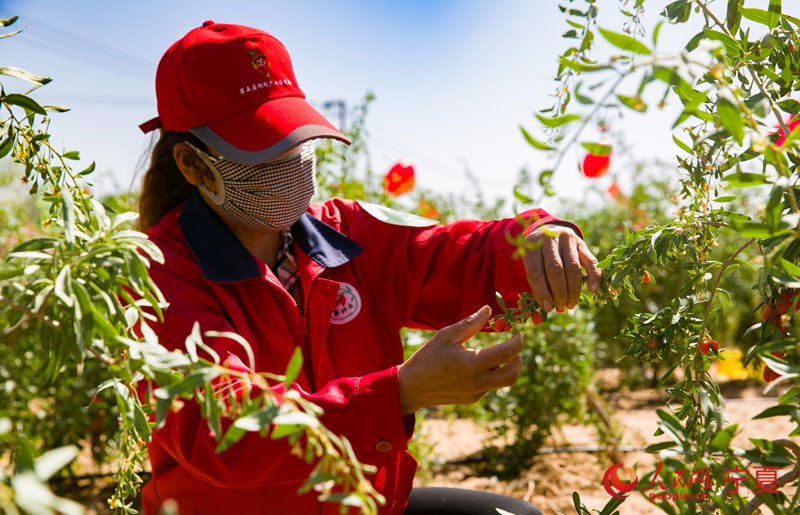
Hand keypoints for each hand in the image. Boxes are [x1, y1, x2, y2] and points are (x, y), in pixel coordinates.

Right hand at [397, 305, 522, 414]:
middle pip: (512, 375)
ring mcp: (475, 393)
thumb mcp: (446, 335)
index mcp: (472, 363)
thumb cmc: (428, 357)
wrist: (411, 387)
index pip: (506, 353)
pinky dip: (491, 375)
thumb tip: (489, 309)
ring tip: (496, 356)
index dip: (517, 342)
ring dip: (505, 368)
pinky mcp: (472, 399)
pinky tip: (477, 366)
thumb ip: (470, 323)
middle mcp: (477, 381)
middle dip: (519, 360)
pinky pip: (490, 386)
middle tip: (515, 349)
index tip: (518, 334)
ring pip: (503, 382)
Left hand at [523, 224, 600, 312]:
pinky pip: (590, 261)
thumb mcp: (530, 264)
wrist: (548, 233)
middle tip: (561, 306)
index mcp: (531, 244)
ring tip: (570, 304)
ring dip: (573, 289)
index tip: (547, 306)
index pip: (535, 271)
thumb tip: (546, 309)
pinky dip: (593, 276)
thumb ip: (536, 283)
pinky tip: (592, 290)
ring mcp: (567, 238)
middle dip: (559, 292)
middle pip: (555, 269)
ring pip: (572, 266)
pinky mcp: (581, 242)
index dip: (541, 291)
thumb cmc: (537, 255)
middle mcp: (549, 237)